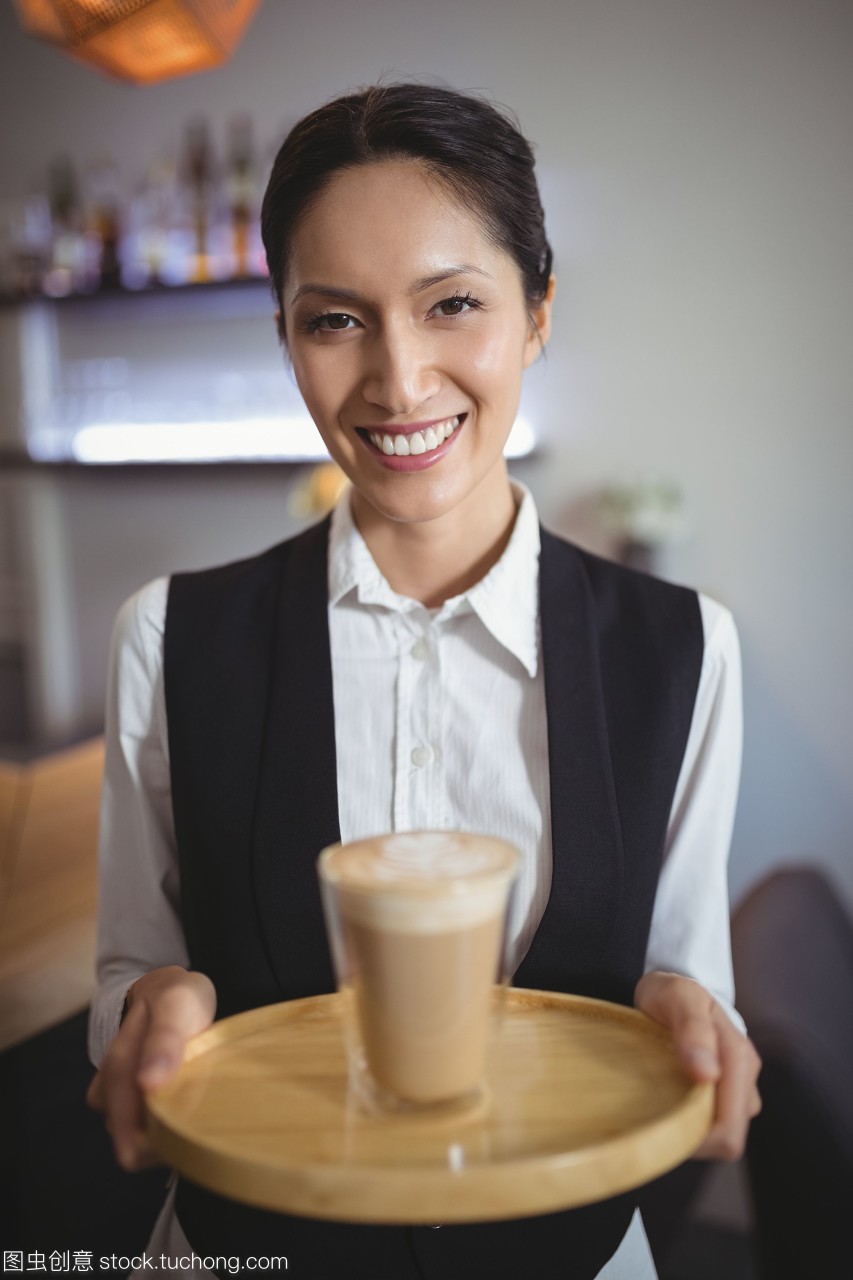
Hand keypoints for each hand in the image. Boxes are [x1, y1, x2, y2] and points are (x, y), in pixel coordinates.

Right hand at [86, 965, 215, 1170]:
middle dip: (167, 1137)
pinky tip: (184, 1096)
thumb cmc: (175, 997)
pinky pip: (144, 1124)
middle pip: (135, 1146)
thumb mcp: (176, 1006)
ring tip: (194, 1095)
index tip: (193, 1131)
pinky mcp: (127, 1096)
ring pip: (139, 1136)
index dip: (162, 1152)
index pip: (131, 1147)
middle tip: (199, 1107)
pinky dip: (165, 1118)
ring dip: (167, 1126)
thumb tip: (147, 1084)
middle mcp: (109, 1092)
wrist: (166, 988)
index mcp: (118, 1072)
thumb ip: (164, 1040)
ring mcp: (116, 1096)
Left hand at [634, 970, 760, 1160]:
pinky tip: (671, 1097)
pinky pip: (716, 1119)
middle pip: (729, 1137)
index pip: (729, 1130)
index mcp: (738, 1057)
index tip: (662, 1125)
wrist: (678, 981)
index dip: (698, 1141)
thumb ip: (692, 1031)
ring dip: (694, 1127)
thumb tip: (708, 1075)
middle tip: (657, 1114)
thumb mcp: (677, 998)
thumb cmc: (674, 989)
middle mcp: (745, 1076)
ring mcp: (739, 1084)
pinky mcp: (728, 1087)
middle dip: (695, 1137)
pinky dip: (694, 1118)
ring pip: (723, 1130)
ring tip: (662, 1100)